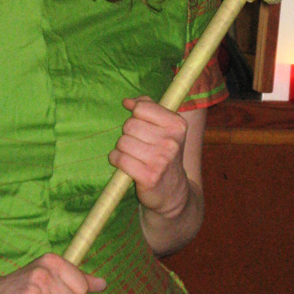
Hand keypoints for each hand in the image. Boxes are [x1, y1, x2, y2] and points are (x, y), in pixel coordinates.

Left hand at [108, 96, 190, 217]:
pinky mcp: (149, 177)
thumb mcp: (165, 129)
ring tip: (132, 155)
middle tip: (137, 145)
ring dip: (121, 148)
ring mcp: (161, 160)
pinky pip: (120, 158)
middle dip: (128, 134)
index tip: (140, 125)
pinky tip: (125, 164)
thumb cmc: (164, 155)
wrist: (173, 192)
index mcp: (177, 125)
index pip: (142, 108)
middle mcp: (172, 142)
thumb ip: (149, 108)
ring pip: (123, 141)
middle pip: (130, 124)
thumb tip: (127, 101)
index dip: (135, 116)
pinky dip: (116, 160)